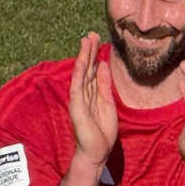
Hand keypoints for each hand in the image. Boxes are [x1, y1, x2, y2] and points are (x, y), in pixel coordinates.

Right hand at [68, 32, 116, 168]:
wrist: (97, 152)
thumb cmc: (102, 132)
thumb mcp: (108, 104)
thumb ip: (104, 85)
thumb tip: (103, 65)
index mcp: (92, 93)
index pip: (92, 70)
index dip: (94, 55)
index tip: (97, 39)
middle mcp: (84, 93)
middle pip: (86, 67)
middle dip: (88, 50)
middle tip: (91, 34)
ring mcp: (78, 98)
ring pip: (81, 72)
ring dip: (83, 56)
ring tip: (86, 40)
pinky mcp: (76, 105)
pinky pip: (77, 85)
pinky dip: (78, 72)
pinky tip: (80, 61)